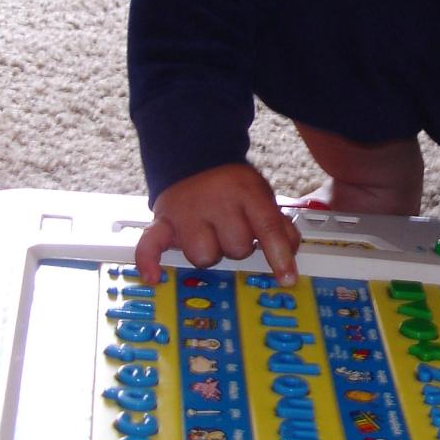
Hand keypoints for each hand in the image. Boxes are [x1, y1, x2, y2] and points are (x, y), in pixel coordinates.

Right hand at [135, 163, 300, 284]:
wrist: (195, 160)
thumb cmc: (232, 186)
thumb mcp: (261, 196)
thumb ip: (278, 225)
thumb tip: (290, 254)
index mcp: (245, 193)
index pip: (266, 227)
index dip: (279, 255)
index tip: (287, 278)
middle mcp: (215, 202)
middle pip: (235, 248)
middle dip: (239, 247)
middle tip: (234, 231)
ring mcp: (186, 213)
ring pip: (203, 256)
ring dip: (209, 253)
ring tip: (209, 236)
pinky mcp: (162, 222)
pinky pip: (150, 244)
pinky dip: (149, 261)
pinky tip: (153, 276)